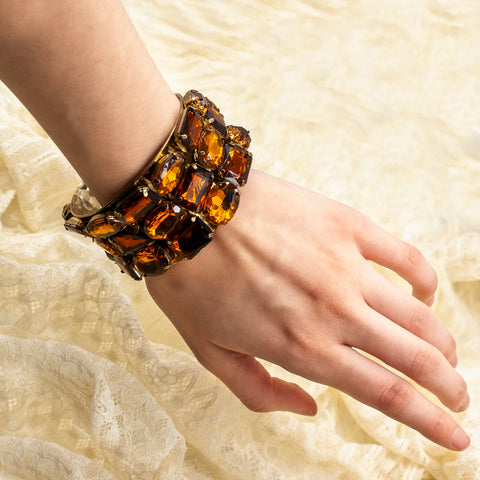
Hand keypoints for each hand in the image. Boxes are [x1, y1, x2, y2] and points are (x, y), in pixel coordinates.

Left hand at [145, 169, 469, 450]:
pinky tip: (424, 291)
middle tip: (460, 397)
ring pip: (417, 312)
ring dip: (442, 340)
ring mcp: (345, 266)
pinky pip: (402, 255)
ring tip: (449, 355)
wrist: (187, 212)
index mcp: (302, 348)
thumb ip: (259, 390)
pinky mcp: (346, 225)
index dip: (429, 421)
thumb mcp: (210, 351)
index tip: (455, 438)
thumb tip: (310, 409)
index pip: (385, 393)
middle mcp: (334, 312)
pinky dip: (423, 279)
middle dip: (448, 385)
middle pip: (415, 357)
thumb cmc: (191, 282)